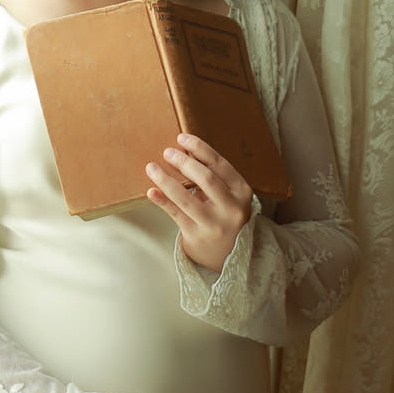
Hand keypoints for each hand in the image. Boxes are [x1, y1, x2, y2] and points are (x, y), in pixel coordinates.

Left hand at [145, 132, 252, 272]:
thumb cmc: (226, 215)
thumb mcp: (229, 194)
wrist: (231, 254)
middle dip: (183, 162)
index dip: (199, 149)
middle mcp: (231, 208)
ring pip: (186, 198)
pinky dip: (163, 202)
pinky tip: (152, 191)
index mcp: (241, 191)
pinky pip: (176, 215)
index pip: (219, 164)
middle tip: (167, 152)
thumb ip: (213, 175)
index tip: (181, 138)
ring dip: (166, 180)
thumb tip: (185, 150)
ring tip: (151, 168)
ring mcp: (214, 224)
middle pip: (205, 179)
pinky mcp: (197, 236)